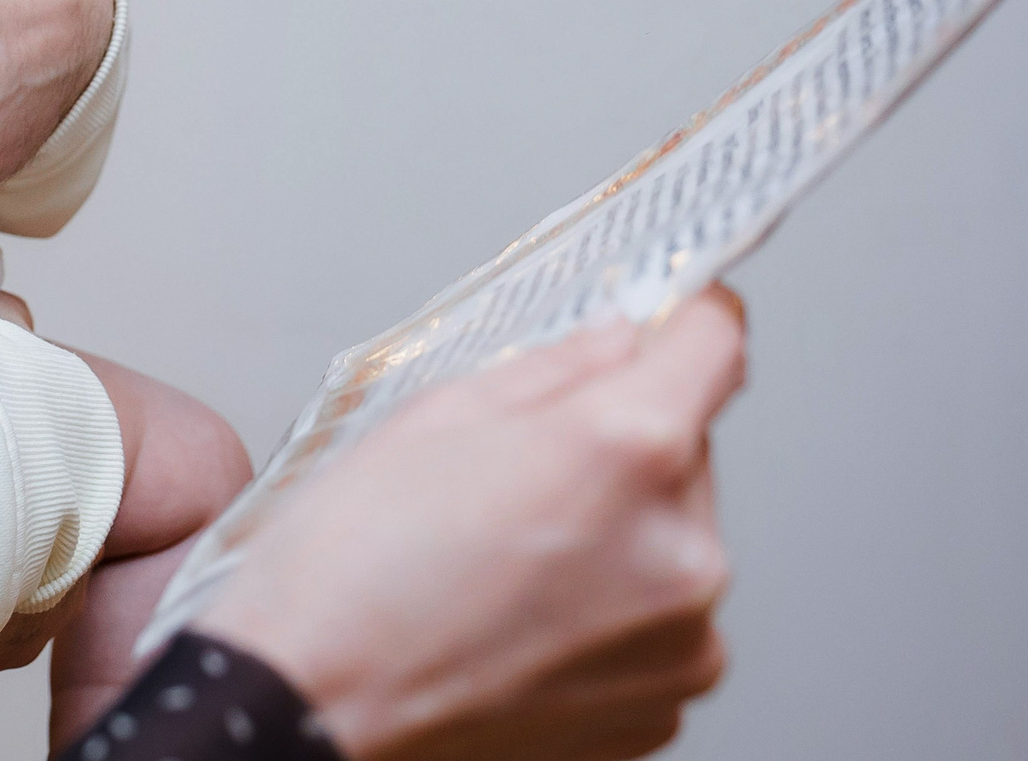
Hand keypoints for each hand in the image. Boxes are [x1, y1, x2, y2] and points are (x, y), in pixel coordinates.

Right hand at [198, 288, 747, 760]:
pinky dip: (602, 612)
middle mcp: (681, 551)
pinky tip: (513, 616)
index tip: (666, 319)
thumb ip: (551, 369)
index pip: (717, 345)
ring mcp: (682, 643)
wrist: (311, 710)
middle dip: (617, 447)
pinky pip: (653, 624)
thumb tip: (615, 347)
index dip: (683, 318)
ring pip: (668, 542)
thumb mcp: (429, 418)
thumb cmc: (343, 577)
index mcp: (627, 452)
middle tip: (510, 474)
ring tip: (499, 560)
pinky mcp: (663, 707)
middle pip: (684, 453)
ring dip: (611, 535)